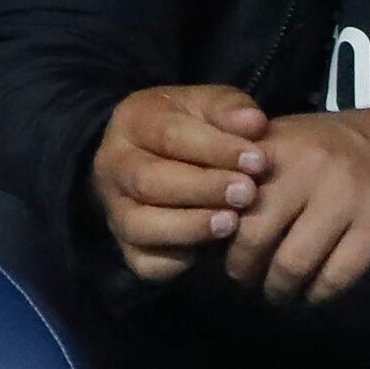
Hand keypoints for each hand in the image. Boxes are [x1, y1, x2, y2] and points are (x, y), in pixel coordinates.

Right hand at [90, 85, 268, 281]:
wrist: (158, 159)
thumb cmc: (193, 129)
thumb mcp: (207, 106)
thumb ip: (229, 109)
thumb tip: (254, 123)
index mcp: (131, 121)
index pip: (166, 133)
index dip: (213, 148)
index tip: (258, 160)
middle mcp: (112, 164)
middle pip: (147, 180)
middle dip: (201, 188)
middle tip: (247, 193)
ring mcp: (115, 207)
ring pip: (140, 224)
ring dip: (189, 226)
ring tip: (232, 223)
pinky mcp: (125, 244)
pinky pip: (145, 261)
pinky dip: (176, 262)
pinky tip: (208, 250)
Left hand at [221, 106, 369, 304]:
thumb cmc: (316, 149)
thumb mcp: (274, 141)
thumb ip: (235, 169)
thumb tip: (197, 219)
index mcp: (271, 148)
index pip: (225, 197)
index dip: (212, 229)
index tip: (209, 244)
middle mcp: (307, 171)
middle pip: (254, 235)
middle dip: (241, 267)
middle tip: (239, 277)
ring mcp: (344, 200)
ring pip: (294, 263)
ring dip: (277, 288)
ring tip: (273, 292)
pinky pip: (336, 276)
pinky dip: (316, 295)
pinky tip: (307, 295)